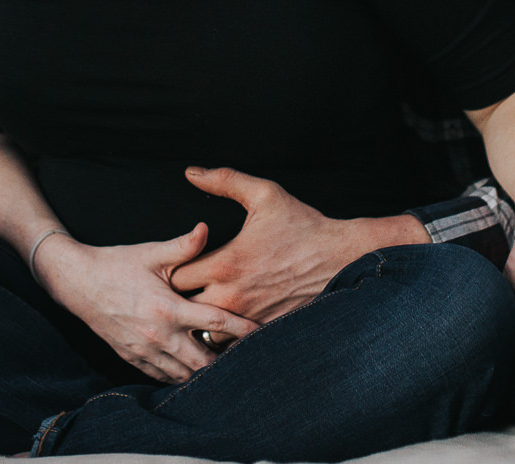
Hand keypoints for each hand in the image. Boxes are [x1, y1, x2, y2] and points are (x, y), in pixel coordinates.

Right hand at [35, 224, 257, 383]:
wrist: (77, 283)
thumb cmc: (117, 264)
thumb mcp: (151, 253)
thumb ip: (183, 246)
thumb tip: (206, 228)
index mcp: (168, 308)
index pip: (216, 321)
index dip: (243, 328)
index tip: (263, 332)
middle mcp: (159, 335)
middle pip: (205, 361)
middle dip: (228, 362)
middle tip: (249, 357)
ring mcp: (145, 352)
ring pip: (185, 375)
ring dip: (206, 372)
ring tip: (227, 367)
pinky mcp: (133, 359)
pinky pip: (164, 377)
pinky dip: (182, 376)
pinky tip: (195, 369)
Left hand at [169, 167, 427, 323]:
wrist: (341, 257)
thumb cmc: (302, 225)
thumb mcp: (264, 194)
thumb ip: (223, 181)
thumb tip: (192, 171)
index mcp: (225, 264)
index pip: (175, 277)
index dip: (173, 269)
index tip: (181, 262)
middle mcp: (232, 296)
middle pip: (184, 309)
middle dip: (182, 299)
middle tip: (186, 286)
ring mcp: (249, 318)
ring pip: (206, 331)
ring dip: (203, 319)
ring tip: (206, 303)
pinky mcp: (264, 330)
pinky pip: (232, 343)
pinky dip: (227, 333)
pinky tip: (230, 317)